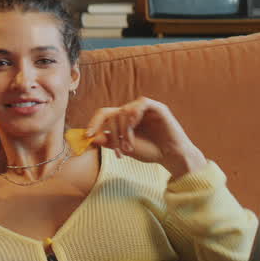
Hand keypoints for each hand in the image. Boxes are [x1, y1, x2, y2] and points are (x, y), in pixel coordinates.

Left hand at [86, 97, 206, 177]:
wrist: (171, 157)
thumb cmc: (150, 152)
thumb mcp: (126, 148)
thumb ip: (110, 141)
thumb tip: (92, 137)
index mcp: (124, 120)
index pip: (104, 115)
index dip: (94, 123)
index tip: (88, 135)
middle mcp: (133, 112)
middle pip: (113, 114)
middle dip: (113, 134)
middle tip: (119, 150)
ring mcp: (145, 109)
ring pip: (125, 110)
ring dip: (124, 130)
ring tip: (130, 146)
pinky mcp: (157, 108)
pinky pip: (141, 103)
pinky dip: (134, 114)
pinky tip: (134, 126)